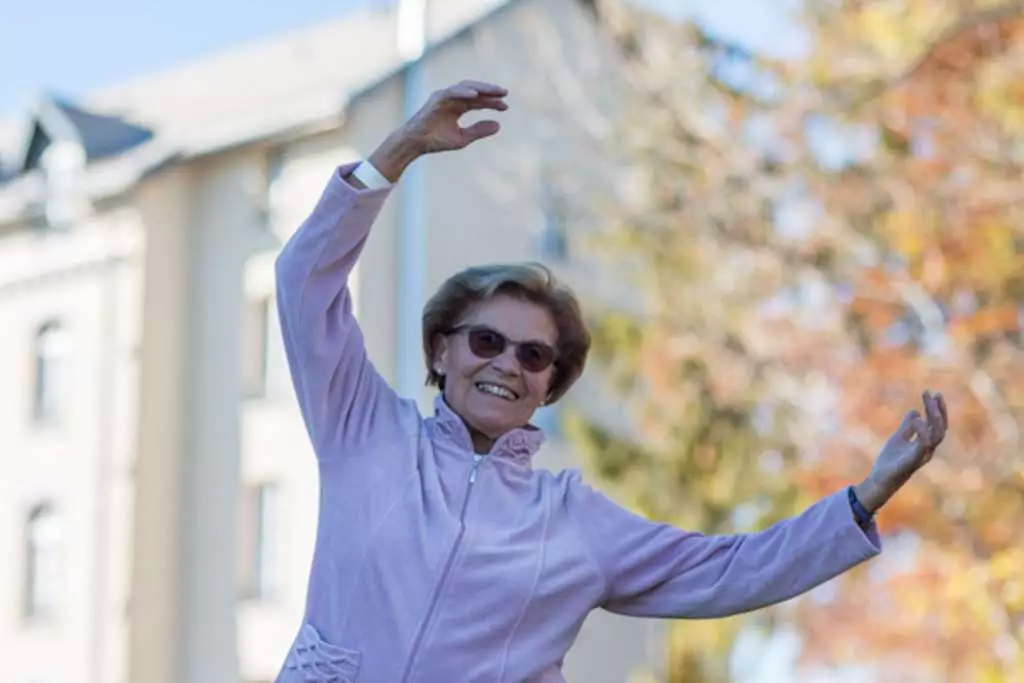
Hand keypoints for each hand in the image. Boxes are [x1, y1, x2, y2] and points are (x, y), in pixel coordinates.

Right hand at [367, 80, 507, 181]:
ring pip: (466, 87)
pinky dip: (463, 92)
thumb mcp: (463, 138)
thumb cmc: (436, 140)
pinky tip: (476, 95)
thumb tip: (499, 125)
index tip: (506, 107)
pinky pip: (452, 92)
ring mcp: (445, 97)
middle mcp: (453, 99)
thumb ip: (479, 131)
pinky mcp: (437, 98)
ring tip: (495, 91)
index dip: (492, 102)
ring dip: (481, 88)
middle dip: (490, 91)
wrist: (416, 143)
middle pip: (475, 91)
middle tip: (505, 93)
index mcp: (458, 107)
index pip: (479, 101)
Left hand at [855, 390, 948, 511]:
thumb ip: (907, 426)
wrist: (880, 479)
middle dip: (938, 409)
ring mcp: (922, 455)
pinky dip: (923, 432)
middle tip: (932, 394)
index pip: (935, 424)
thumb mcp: (898, 438)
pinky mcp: (913, 461)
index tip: (931, 393)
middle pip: (940, 427)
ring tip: (928, 402)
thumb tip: (915, 410)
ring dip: (934, 417)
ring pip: (937, 435)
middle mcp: (927, 449)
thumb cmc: (890, 461)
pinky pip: (924, 445)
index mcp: (925, 443)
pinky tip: (918, 418)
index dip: (936, 409)